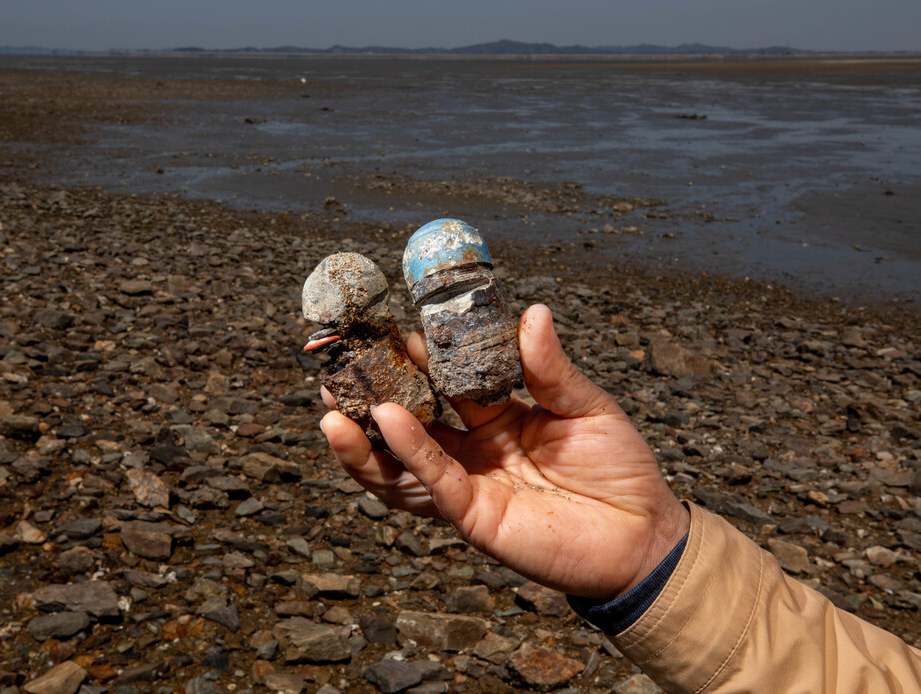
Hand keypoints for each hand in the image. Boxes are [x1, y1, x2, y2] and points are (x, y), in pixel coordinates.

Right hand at [320, 304, 689, 599]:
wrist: (643, 535)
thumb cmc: (620, 469)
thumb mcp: (587, 406)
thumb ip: (550, 368)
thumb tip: (533, 312)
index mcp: (496, 417)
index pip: (446, 382)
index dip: (419, 358)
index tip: (391, 328)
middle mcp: (472, 449)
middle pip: (411, 420)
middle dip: (372, 396)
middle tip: (338, 365)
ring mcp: (469, 483)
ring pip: (402, 461)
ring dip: (366, 435)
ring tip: (333, 403)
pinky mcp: (473, 515)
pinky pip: (432, 481)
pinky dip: (407, 453)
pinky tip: (387, 422)